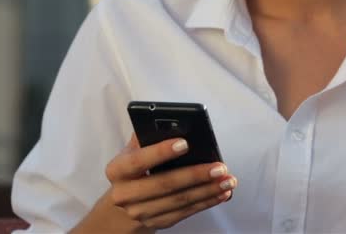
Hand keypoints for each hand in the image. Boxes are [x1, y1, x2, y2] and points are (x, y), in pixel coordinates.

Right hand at [104, 134, 236, 229]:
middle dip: (195, 175)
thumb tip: (176, 123)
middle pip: (164, 184)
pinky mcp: (157, 223)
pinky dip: (207, 202)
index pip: (138, 160)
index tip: (185, 143)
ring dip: (208, 190)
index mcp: (117, 170)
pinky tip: (222, 193)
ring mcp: (140, 212)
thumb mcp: (134, 150)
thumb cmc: (136, 166)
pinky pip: (186, 212)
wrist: (123, 202)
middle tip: (220, 167)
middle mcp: (124, 194)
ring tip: (228, 180)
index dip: (161, 152)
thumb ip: (149, 136)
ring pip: (179, 201)